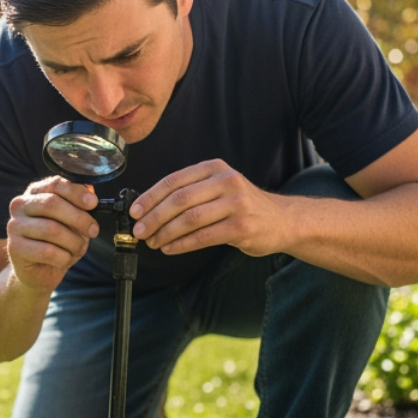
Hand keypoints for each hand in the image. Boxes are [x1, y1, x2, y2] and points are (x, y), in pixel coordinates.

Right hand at [6, 176, 100, 293]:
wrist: (40, 271)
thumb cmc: (58, 242)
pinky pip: (47, 251)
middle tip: (93, 230)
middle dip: (78, 218)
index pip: (55, 184)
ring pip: (51, 229)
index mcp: (35, 192)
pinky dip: (63, 257)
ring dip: (73, 242)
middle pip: (51, 204)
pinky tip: (64, 259)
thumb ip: (79, 206)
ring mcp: (14, 226)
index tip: (93, 203)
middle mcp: (20, 205)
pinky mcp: (14, 247)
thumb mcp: (72, 221)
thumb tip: (90, 196)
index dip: (76, 192)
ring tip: (78, 248)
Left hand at [129, 159, 286, 255]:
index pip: (174, 181)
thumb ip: (190, 192)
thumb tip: (149, 209)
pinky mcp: (241, 228)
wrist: (282, 220)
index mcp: (214, 168)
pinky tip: (169, 248)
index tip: (134, 212)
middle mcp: (226, 182)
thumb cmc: (242, 206)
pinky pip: (203, 237)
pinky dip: (181, 244)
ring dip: (165, 233)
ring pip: (189, 219)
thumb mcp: (219, 187)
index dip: (150, 197)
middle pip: (179, 200)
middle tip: (139, 231)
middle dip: (154, 217)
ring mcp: (235, 204)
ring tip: (153, 242)